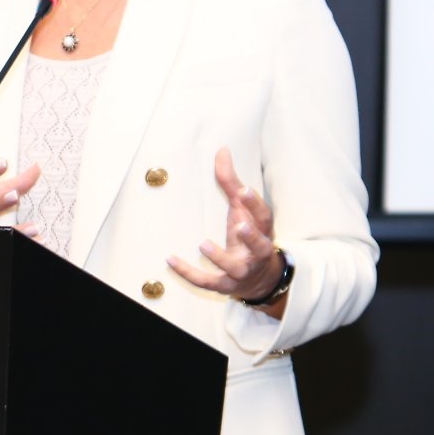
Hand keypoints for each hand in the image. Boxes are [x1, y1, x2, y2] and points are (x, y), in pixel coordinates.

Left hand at [166, 148, 283, 305]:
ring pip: (234, 267)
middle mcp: (256, 252)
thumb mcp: (242, 209)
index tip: (244, 190)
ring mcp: (242, 270)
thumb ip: (231, 181)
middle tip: (240, 223)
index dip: (254, 204)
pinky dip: (189, 273)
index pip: (263, 216)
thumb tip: (221, 149)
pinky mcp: (225, 285)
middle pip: (259, 245)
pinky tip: (171, 261)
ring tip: (203, 244)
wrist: (261, 278)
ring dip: (220, 257)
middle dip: (251, 236)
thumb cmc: (249, 236)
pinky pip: (207, 281)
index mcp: (262, 230)